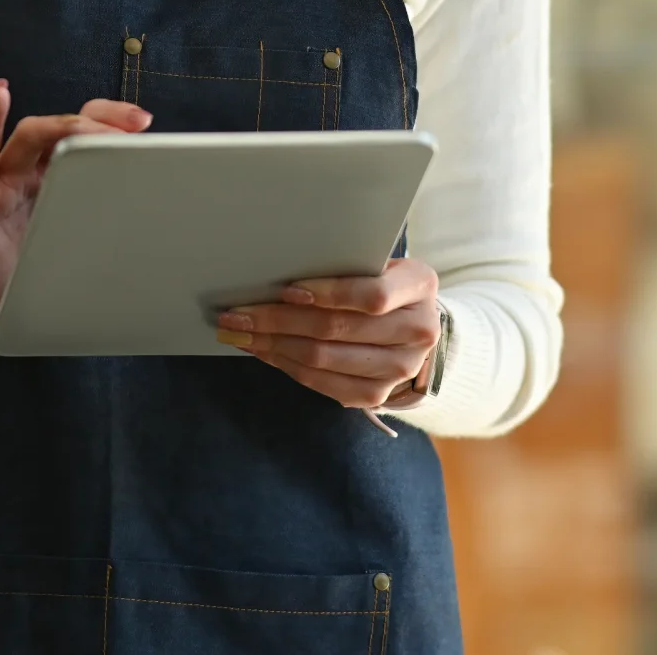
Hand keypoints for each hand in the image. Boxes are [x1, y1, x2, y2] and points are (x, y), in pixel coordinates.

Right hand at [0, 80, 149, 318]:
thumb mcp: (77, 239)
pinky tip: (0, 96)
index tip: (144, 122)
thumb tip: (154, 214)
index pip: (83, 133)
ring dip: (62, 126)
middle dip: (98, 121)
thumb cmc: (34, 267)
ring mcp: (2, 178)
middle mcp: (29, 168)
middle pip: (62, 127)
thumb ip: (102, 218)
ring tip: (87, 129)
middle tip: (131, 126)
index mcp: (55, 175)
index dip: (112, 121)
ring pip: (31, 134)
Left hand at [214, 257, 439, 409]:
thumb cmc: (384, 282)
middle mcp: (417, 331)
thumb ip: (345, 263)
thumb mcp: (378, 262)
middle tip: (237, 314)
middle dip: (278, 320)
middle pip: (337, 329)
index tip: (285, 289)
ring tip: (239, 333)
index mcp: (419, 286)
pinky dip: (286, 365)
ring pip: (323, 359)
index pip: (371, 295)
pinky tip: (263, 351)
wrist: (414, 325)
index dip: (327, 293)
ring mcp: (399, 369)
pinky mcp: (377, 394)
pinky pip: (322, 383)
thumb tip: (279, 267)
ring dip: (273, 345)